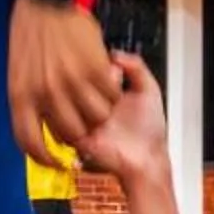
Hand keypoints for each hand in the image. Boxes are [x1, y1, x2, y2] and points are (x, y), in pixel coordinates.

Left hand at [12, 0, 120, 156]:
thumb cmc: (33, 30)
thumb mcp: (19, 68)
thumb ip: (27, 97)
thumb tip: (38, 123)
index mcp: (20, 95)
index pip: (29, 143)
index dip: (44, 159)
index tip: (57, 163)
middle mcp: (45, 92)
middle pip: (70, 134)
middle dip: (82, 133)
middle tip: (87, 123)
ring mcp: (71, 82)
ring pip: (96, 117)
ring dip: (102, 112)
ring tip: (99, 98)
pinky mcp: (94, 70)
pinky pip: (111, 95)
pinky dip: (113, 92)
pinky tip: (107, 80)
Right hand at [76, 52, 169, 179]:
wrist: (145, 160)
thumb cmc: (148, 129)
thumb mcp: (149, 90)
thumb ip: (137, 67)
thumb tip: (114, 54)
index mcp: (104, 89)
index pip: (90, 66)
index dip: (99, 63)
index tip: (114, 69)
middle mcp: (90, 101)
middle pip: (76, 78)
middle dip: (93, 79)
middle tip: (113, 86)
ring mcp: (81, 117)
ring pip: (67, 97)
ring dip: (87, 98)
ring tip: (110, 106)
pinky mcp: (75, 133)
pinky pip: (63, 120)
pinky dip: (80, 116)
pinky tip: (101, 120)